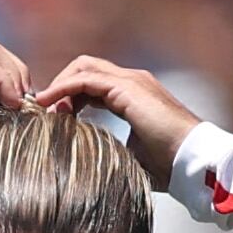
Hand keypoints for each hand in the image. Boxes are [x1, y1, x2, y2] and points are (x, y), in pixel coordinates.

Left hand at [32, 55, 209, 190]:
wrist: (191, 160)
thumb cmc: (166, 164)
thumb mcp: (128, 155)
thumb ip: (109, 149)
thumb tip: (88, 165)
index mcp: (133, 95)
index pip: (93, 83)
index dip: (69, 96)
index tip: (53, 118)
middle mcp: (132, 82)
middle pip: (86, 68)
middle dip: (61, 85)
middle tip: (45, 112)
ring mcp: (131, 81)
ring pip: (84, 68)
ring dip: (58, 86)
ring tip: (42, 109)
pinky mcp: (127, 88)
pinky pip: (86, 80)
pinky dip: (63, 88)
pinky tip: (48, 105)